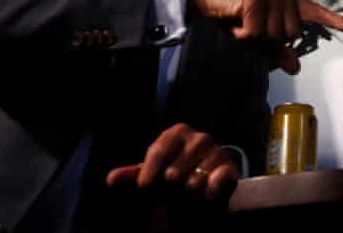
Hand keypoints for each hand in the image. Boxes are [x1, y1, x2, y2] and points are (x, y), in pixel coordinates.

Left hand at [106, 124, 238, 201]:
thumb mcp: (152, 174)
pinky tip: (201, 205)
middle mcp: (199, 138)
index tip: (142, 203)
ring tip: (183, 208)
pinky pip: (214, 188)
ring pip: (191, 187)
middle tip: (165, 206)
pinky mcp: (231, 170)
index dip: (147, 184)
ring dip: (185, 205)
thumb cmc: (176, 174)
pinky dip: (206, 201)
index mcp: (175, 134)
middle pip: (172, 176)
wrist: (211, 181)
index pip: (156, 158)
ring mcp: (217, 152)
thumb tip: (112, 178)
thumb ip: (133, 176)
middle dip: (166, 197)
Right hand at [187, 0, 342, 73]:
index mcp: (287, 0)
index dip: (335, 21)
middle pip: (291, 35)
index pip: (315, 12)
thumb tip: (295, 66)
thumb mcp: (254, 32)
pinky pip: (256, 33)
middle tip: (248, 30)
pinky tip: (232, 23)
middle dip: (269, 40)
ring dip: (253, 38)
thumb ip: (276, 49)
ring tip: (239, 24)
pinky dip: (241, 36)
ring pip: (274, 36)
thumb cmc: (227, 12)